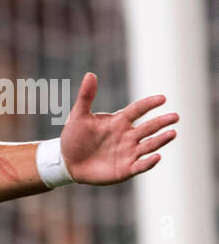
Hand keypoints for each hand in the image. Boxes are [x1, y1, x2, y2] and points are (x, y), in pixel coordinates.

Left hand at [59, 73, 178, 184]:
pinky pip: (140, 165)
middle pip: (149, 127)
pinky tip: (157, 156)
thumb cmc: (74, 137)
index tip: (162, 98)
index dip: (149, 104)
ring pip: (149, 145)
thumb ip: (86, 96)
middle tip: (175, 116)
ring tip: (172, 133)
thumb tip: (90, 74)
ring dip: (161, 140)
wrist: (67, 162)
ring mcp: (128, 152)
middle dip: (162, 122)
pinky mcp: (126, 169)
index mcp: (119, 121)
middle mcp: (128, 136)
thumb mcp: (78, 116)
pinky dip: (149, 162)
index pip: (138, 110)